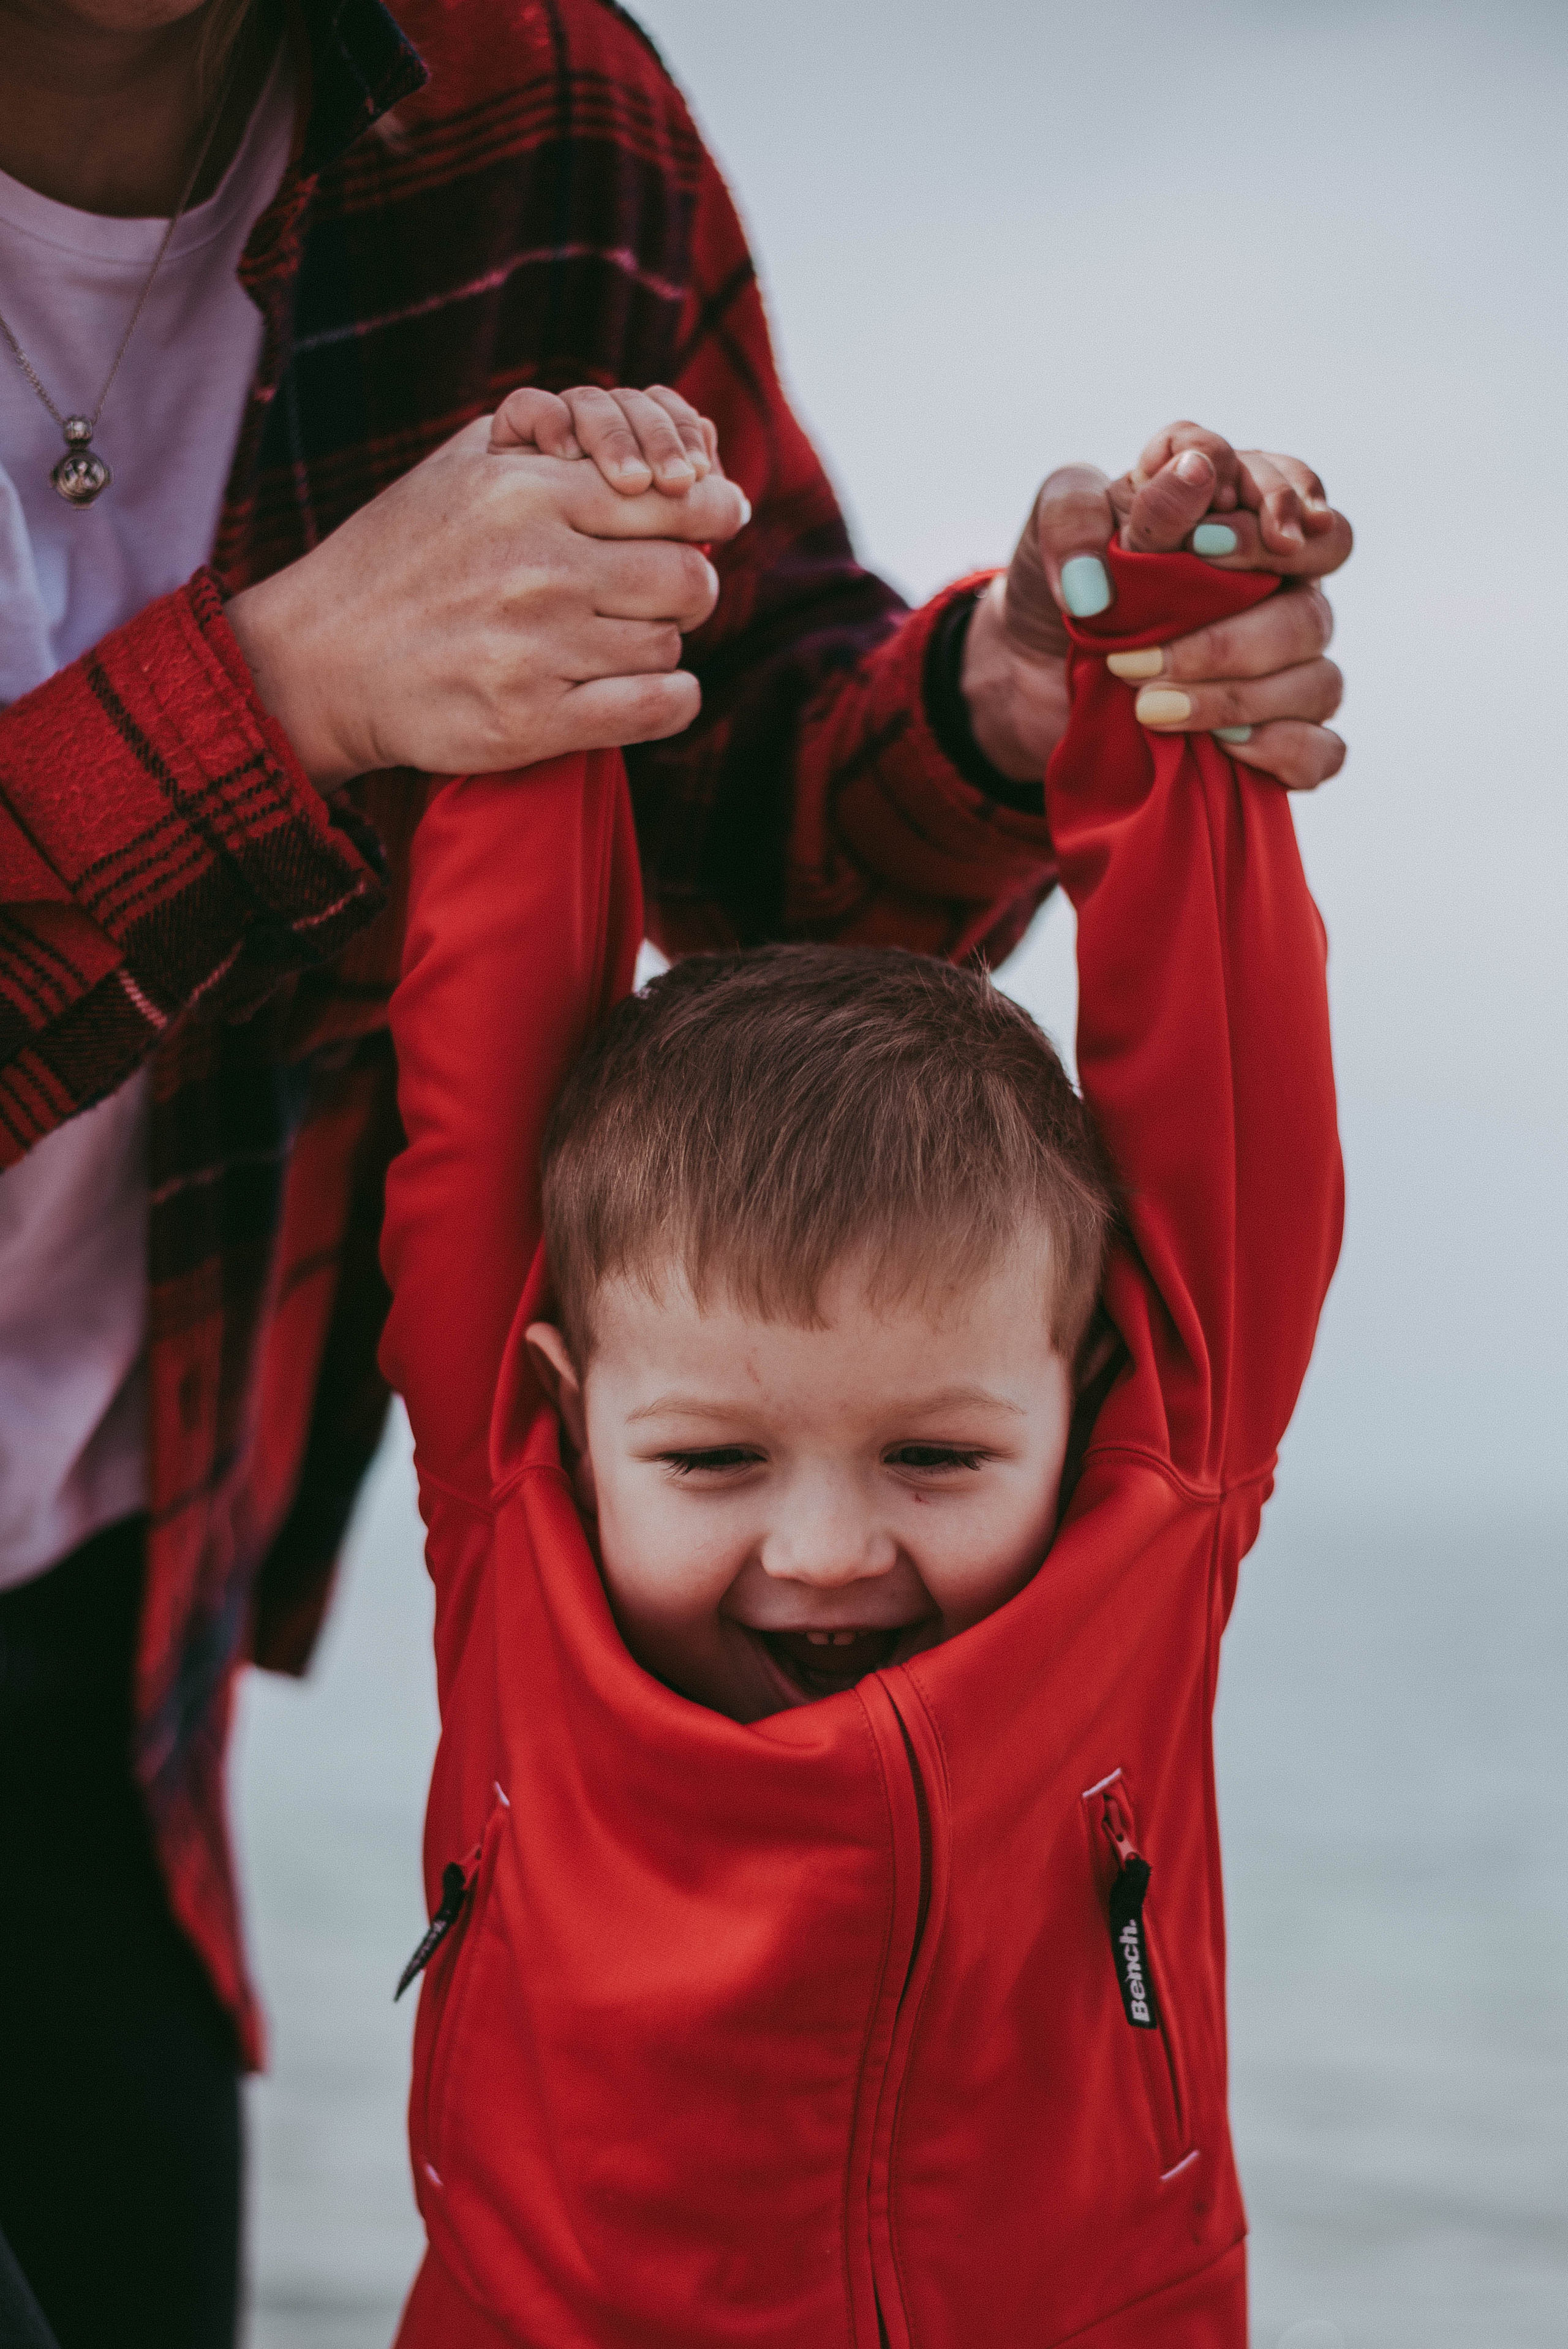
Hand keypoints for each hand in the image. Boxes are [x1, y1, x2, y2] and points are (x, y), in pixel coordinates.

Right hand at [226, 402, 747, 789]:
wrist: (321, 659)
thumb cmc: (400, 557)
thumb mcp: (462, 469)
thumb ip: (547, 442)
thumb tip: (645, 454)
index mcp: (526, 492)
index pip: (673, 499)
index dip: (712, 509)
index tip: (721, 516)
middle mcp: (539, 567)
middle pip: (688, 578)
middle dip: (688, 587)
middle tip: (662, 595)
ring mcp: (539, 648)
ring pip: (669, 645)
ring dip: (656, 646)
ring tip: (610, 642)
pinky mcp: (534, 721)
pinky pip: (658, 709)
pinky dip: (672, 701)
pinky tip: (647, 693)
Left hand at [962, 421, 1352, 791]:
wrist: (1031, 670)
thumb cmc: (1064, 580)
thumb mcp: (1053, 530)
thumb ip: (1097, 504)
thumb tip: (1188, 479)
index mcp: (1237, 514)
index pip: (1295, 493)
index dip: (1270, 512)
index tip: (1203, 544)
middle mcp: (1279, 583)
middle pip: (1312, 604)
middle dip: (1231, 638)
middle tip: (1138, 658)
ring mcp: (1287, 663)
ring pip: (1317, 679)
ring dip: (1236, 699)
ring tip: (1148, 709)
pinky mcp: (1275, 733)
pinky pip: (1321, 750)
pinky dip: (1283, 750)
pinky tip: (1223, 746)